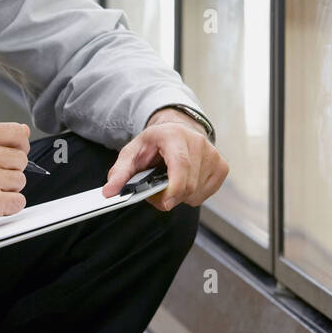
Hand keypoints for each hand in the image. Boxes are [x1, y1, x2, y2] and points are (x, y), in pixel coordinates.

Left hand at [101, 109, 228, 212]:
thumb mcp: (133, 152)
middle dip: (170, 196)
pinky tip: (186, 181)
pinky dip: (194, 194)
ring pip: (196, 193)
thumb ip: (120, 172)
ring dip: (181, 196)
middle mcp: (197, 142)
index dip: (174, 188)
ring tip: (171, 182)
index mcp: (174, 136)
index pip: (181, 165)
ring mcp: (213, 154)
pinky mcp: (222, 166)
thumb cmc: (155, 142)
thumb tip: (109, 191)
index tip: (165, 203)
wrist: (178, 129)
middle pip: (188, 185)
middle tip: (157, 192)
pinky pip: (206, 194)